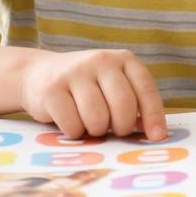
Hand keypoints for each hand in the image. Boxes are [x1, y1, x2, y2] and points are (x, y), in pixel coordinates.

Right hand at [16, 48, 166, 140]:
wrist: (38, 73)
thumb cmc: (86, 89)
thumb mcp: (112, 87)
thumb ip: (133, 104)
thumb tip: (154, 134)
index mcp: (123, 59)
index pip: (145, 88)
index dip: (154, 115)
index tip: (157, 137)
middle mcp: (101, 60)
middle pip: (123, 105)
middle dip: (121, 127)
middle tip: (113, 130)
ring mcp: (75, 72)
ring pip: (97, 118)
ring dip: (95, 131)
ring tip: (89, 124)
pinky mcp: (51, 88)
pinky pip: (72, 125)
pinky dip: (74, 132)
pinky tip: (70, 122)